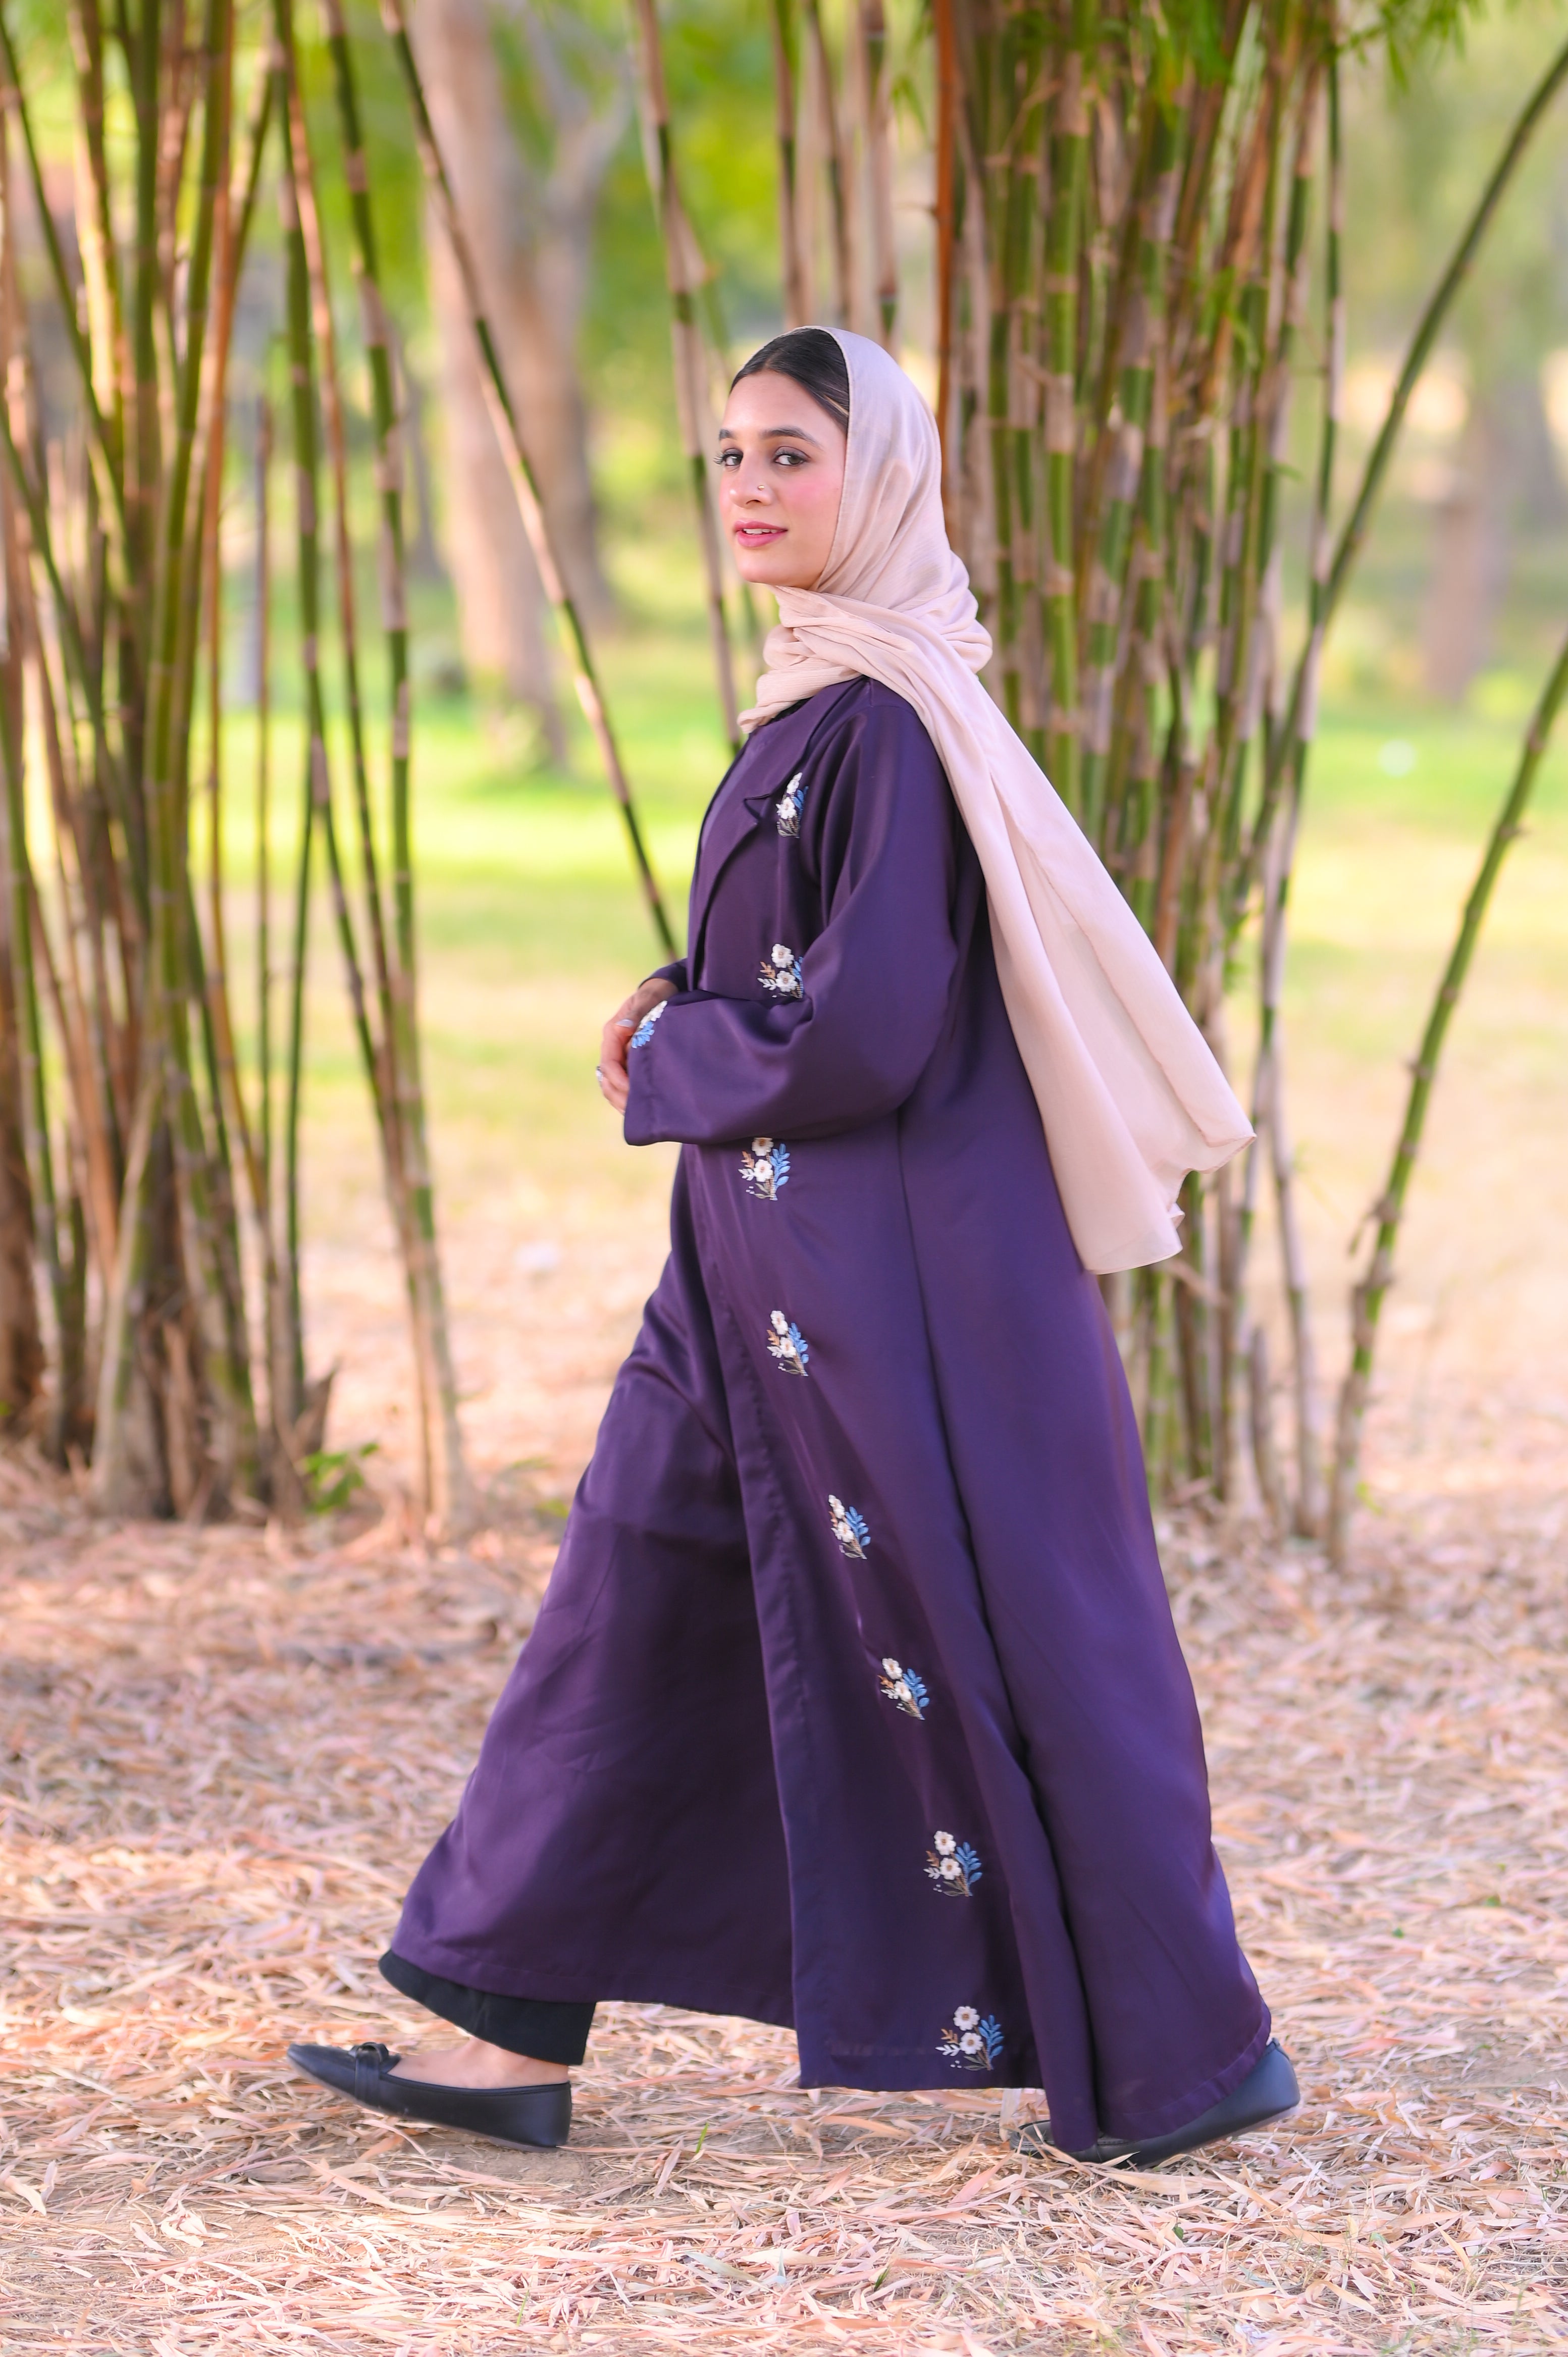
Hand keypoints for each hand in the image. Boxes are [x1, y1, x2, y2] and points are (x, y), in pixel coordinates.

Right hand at [597, 977, 677, 1113]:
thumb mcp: (650, 999)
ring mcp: (621, 1057)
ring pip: (613, 1086)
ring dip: (622, 1101)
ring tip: (639, 1115)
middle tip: (638, 1111)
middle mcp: (613, 1048)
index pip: (609, 1064)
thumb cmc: (658, 994)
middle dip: (619, 1097)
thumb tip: (624, 1028)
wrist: (665, 992)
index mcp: (613, 1033)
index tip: (633, 1092)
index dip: (619, 1081)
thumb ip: (637, 1013)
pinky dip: (630, 1098)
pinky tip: (643, 1108)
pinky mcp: (630, 1064)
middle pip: (607, 1080)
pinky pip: (624, 1085)